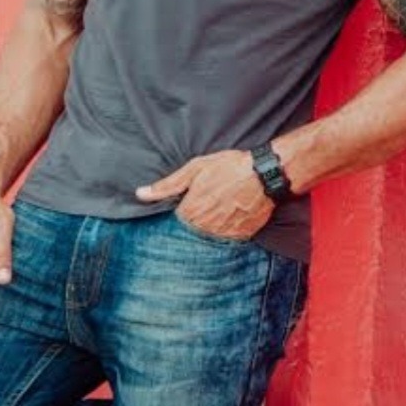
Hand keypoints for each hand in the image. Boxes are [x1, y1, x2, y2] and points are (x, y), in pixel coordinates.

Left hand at [136, 150, 273, 240]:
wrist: (264, 173)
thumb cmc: (228, 167)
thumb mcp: (195, 169)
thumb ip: (167, 185)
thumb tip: (140, 194)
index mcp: (191, 212)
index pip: (174, 223)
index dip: (180, 211)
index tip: (188, 203)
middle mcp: (206, 228)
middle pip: (191, 232)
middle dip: (195, 221)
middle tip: (208, 203)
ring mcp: (224, 234)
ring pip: (210, 236)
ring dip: (211, 226)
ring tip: (220, 207)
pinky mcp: (241, 236)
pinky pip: (229, 238)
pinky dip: (228, 229)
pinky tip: (232, 213)